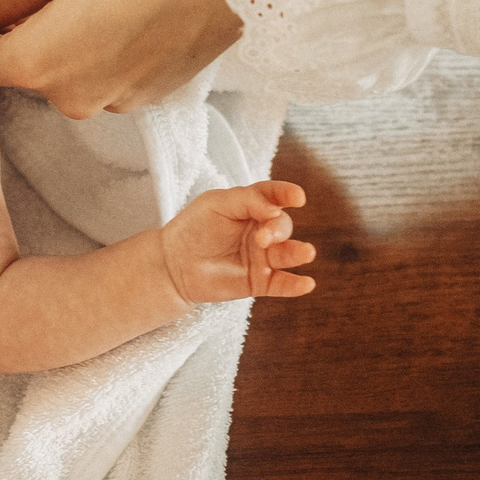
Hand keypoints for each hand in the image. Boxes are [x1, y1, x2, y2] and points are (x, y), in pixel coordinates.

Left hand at [0, 0, 249, 116]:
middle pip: (16, 64)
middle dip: (9, 20)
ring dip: (52, 29)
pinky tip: (111, 1)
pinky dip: (90, 42)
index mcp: (37, 65)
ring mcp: (110, 102)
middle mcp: (69, 99)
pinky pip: (97, 71)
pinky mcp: (143, 96)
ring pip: (58, 67)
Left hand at [159, 180, 314, 305]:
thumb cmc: (193, 228)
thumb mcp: (216, 203)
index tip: (297, 198)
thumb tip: (276, 209)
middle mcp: (261, 231)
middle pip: (282, 226)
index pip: (274, 196)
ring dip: (298, 253)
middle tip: (262, 238)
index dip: (287, 194)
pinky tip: (307, 283)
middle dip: (277, 229)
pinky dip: (295, 284)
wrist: (173, 264)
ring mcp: (262, 257)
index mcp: (252, 207)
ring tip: (306, 253)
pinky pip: (282, 284)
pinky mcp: (260, 281)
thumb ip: (247, 200)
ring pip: (288, 254)